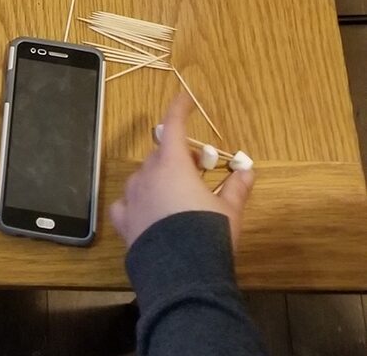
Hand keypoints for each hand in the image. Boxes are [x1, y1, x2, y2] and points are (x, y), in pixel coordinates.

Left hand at [111, 91, 253, 252]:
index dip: (180, 109)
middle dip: (177, 155)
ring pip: (143, 176)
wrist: (182, 274)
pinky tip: (145, 212)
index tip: (185, 98)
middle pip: (160, 154)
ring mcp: (132, 197)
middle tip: (196, 167)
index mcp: (172, 164)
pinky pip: (126, 204)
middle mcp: (148, 174)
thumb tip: (248, 172)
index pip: (174, 126)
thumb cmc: (207, 234)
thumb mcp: (229, 211)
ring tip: (175, 194)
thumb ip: (236, 188)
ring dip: (158, 178)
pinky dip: (135, 202)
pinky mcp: (124, 221)